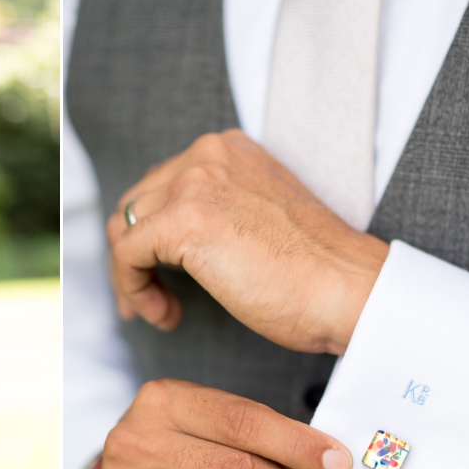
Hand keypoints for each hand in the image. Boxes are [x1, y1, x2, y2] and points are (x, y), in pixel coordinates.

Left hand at [107, 129, 388, 357]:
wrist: (344, 287)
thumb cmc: (314, 273)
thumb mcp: (258, 225)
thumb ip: (221, 217)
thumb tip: (178, 245)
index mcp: (228, 152)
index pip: (161, 187)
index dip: (150, 238)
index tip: (161, 281)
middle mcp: (208, 154)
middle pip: (135, 205)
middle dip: (133, 258)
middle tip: (149, 304)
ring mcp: (195, 182)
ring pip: (123, 229)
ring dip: (133, 279)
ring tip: (164, 313)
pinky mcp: (184, 220)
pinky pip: (126, 254)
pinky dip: (134, 291)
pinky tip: (166, 316)